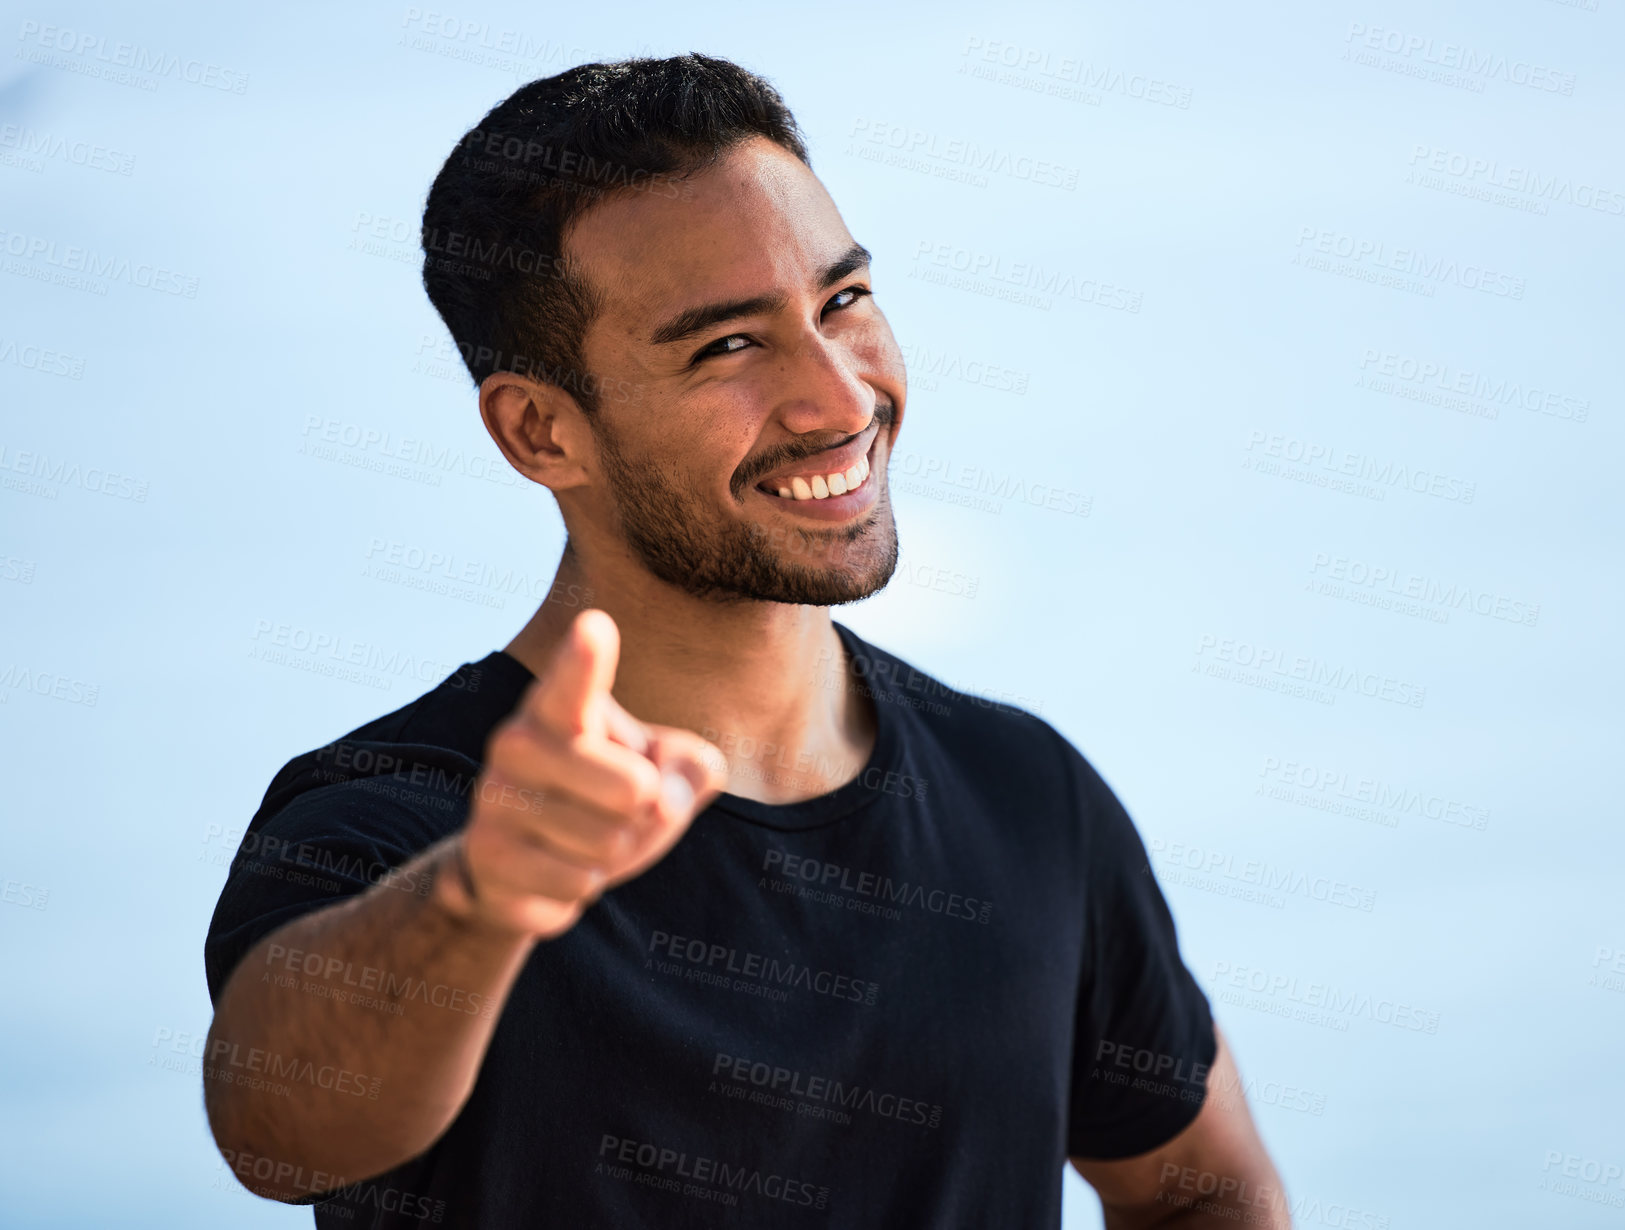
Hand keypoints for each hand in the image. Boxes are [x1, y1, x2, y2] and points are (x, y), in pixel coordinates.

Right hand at [441, 609, 726, 938]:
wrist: (509, 866)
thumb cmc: (602, 799)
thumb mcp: (661, 772)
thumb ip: (691, 767)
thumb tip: (673, 787)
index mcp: (558, 707)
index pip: (576, 684)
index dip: (587, 661)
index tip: (595, 626)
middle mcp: (516, 744)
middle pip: (633, 789)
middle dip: (647, 810)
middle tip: (620, 806)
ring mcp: (494, 801)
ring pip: (608, 844)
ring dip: (613, 853)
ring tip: (579, 837)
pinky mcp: (485, 858)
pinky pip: (575, 886)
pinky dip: (580, 888)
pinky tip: (551, 870)